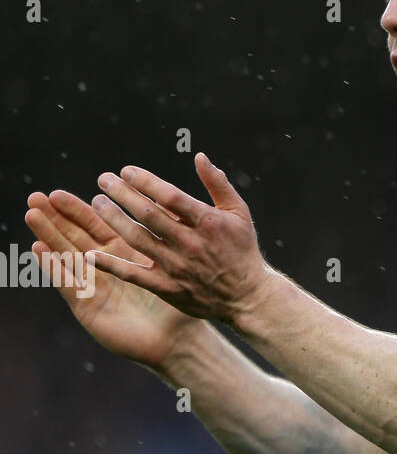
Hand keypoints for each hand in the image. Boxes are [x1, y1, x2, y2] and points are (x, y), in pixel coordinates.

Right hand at [25, 186, 198, 368]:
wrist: (176, 340)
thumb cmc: (178, 304)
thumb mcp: (167, 263)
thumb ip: (158, 235)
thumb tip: (159, 197)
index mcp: (123, 254)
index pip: (95, 226)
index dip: (75, 210)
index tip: (56, 194)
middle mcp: (105, 268)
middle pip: (74, 238)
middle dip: (54, 218)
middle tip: (35, 198)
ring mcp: (93, 288)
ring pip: (66, 257)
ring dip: (48, 236)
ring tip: (32, 215)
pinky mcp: (87, 309)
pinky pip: (68, 284)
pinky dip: (54, 267)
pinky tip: (39, 249)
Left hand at [88, 153, 274, 324]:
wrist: (248, 297)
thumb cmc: (241, 250)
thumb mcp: (238, 213)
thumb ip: (218, 184)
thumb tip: (200, 156)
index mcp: (207, 221)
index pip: (169, 196)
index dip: (144, 181)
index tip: (125, 170)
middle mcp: (189, 243)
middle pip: (147, 214)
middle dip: (121, 194)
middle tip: (103, 180)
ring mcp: (177, 266)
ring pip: (137, 239)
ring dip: (113, 219)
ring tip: (97, 203)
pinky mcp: (168, 288)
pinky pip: (134, 275)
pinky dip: (111, 266)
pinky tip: (91, 254)